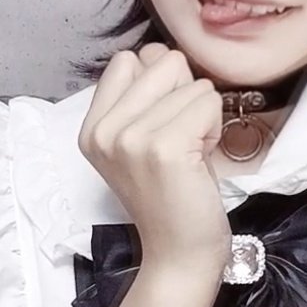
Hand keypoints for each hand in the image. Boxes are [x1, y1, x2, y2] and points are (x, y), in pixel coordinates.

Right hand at [78, 43, 231, 274]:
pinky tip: (200, 160)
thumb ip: (143, 95)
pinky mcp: (163, 148)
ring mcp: (130, 139)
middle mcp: (104, 130)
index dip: (160, 84)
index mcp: (92, 126)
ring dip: (203, 115)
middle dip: (185, 97)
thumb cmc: (173, 194)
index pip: (129, 58)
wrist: (180, 253)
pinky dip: (214, 128)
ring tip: (189, 153)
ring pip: (192, 83)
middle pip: (164, 61)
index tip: (163, 127)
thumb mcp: (141, 140)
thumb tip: (162, 53)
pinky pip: (208, 102)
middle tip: (180, 143)